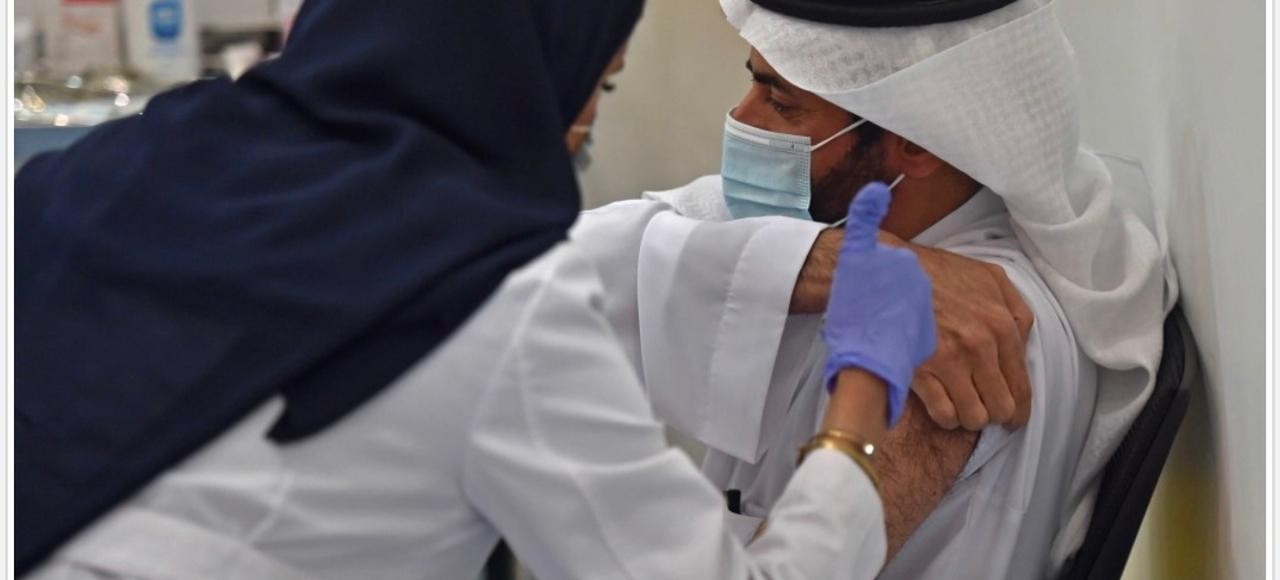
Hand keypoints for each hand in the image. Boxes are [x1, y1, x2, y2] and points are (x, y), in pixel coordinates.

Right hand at [792, 225, 1034, 431]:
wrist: (889, 271)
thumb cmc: (939, 273)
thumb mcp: (991, 278)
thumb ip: (1016, 311)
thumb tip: (1023, 344)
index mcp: (1001, 326)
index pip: (1020, 385)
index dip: (1019, 409)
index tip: (1013, 418)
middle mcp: (979, 347)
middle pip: (1000, 407)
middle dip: (994, 414)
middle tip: (985, 409)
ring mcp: (948, 361)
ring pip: (973, 417)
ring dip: (970, 416)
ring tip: (962, 406)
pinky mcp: (919, 371)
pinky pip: (943, 414)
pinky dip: (946, 417)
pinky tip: (943, 406)